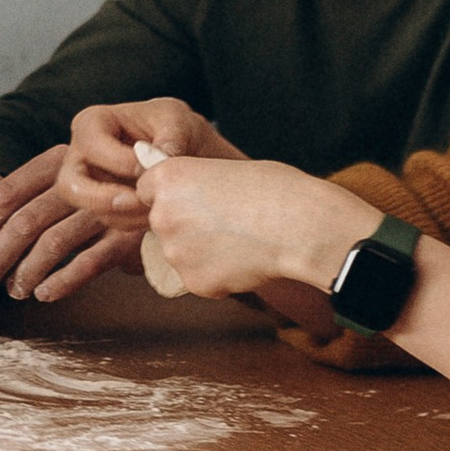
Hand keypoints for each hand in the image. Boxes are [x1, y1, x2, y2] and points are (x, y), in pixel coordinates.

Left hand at [0, 146, 119, 302]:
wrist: (168, 188)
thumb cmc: (107, 190)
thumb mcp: (71, 181)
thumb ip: (34, 199)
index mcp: (58, 161)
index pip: (7, 192)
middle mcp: (82, 180)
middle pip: (25, 220)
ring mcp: (107, 207)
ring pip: (53, 243)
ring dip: (26, 273)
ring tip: (14, 291)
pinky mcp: (128, 235)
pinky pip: (88, 263)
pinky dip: (62, 281)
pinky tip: (45, 293)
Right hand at [62, 97, 232, 214]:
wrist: (191, 151)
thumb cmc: (177, 129)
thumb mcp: (179, 121)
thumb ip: (169, 139)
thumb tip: (158, 161)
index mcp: (91, 124)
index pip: (92, 146)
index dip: (123, 161)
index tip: (156, 168)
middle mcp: (79, 157)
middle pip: (70, 186)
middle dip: (106, 199)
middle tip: (142, 201)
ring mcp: (87, 186)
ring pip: (89, 210)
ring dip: (126, 215)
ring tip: (158, 206)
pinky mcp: (102, 209)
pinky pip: (108, 223)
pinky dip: (134, 224)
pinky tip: (157, 213)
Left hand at [135, 157, 372, 305]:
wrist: (301, 227)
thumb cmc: (275, 190)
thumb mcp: (224, 168)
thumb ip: (189, 179)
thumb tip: (158, 176)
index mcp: (167, 179)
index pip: (148, 188)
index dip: (176, 193)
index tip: (201, 196)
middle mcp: (162, 215)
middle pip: (162, 223)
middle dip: (186, 224)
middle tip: (226, 219)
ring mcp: (176, 252)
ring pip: (180, 252)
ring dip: (202, 250)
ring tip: (241, 238)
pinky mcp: (193, 282)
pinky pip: (199, 277)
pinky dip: (218, 272)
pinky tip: (245, 259)